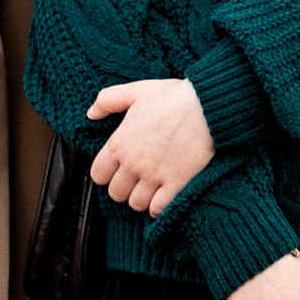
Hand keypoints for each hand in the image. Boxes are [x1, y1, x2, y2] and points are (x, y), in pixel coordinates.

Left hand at [86, 75, 214, 214]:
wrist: (208, 106)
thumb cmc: (173, 97)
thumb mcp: (136, 91)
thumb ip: (108, 100)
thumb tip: (91, 114)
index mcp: (119, 143)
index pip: (98, 175)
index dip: (106, 174)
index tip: (117, 170)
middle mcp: (133, 163)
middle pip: (116, 193)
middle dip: (123, 188)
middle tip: (135, 181)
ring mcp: (154, 175)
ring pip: (136, 203)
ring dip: (141, 199)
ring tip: (150, 189)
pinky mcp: (176, 183)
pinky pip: (158, 208)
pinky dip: (158, 207)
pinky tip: (163, 197)